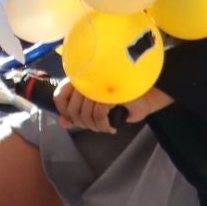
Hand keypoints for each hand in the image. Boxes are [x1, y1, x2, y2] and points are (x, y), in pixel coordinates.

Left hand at [52, 82, 171, 131]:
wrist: (146, 94)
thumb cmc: (121, 99)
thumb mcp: (96, 107)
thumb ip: (77, 113)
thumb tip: (63, 123)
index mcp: (81, 77)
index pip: (59, 96)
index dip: (64, 112)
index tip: (75, 119)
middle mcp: (88, 77)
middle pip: (73, 110)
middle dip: (84, 124)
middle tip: (96, 126)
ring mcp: (99, 83)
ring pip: (86, 115)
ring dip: (96, 127)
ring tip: (105, 127)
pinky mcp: (111, 91)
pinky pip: (99, 115)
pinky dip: (104, 126)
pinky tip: (110, 128)